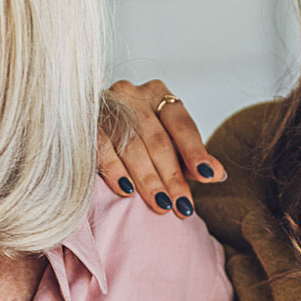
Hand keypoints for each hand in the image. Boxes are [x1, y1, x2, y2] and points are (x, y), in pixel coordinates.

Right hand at [96, 79, 223, 217]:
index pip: (182, 124)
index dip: (195, 151)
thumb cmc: (135, 136)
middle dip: (172, 176)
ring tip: (161, 205)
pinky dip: (115, 171)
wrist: (82, 119)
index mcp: (158, 94)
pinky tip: (126, 191)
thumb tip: (218, 174)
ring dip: (148, 179)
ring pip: (132, 147)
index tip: (207, 176)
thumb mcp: (166, 142)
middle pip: (158, 140)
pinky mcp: (85, 123)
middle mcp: (133, 95)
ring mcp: (107, 106)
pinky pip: (102, 148)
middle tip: (182, 205)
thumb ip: (191, 158)